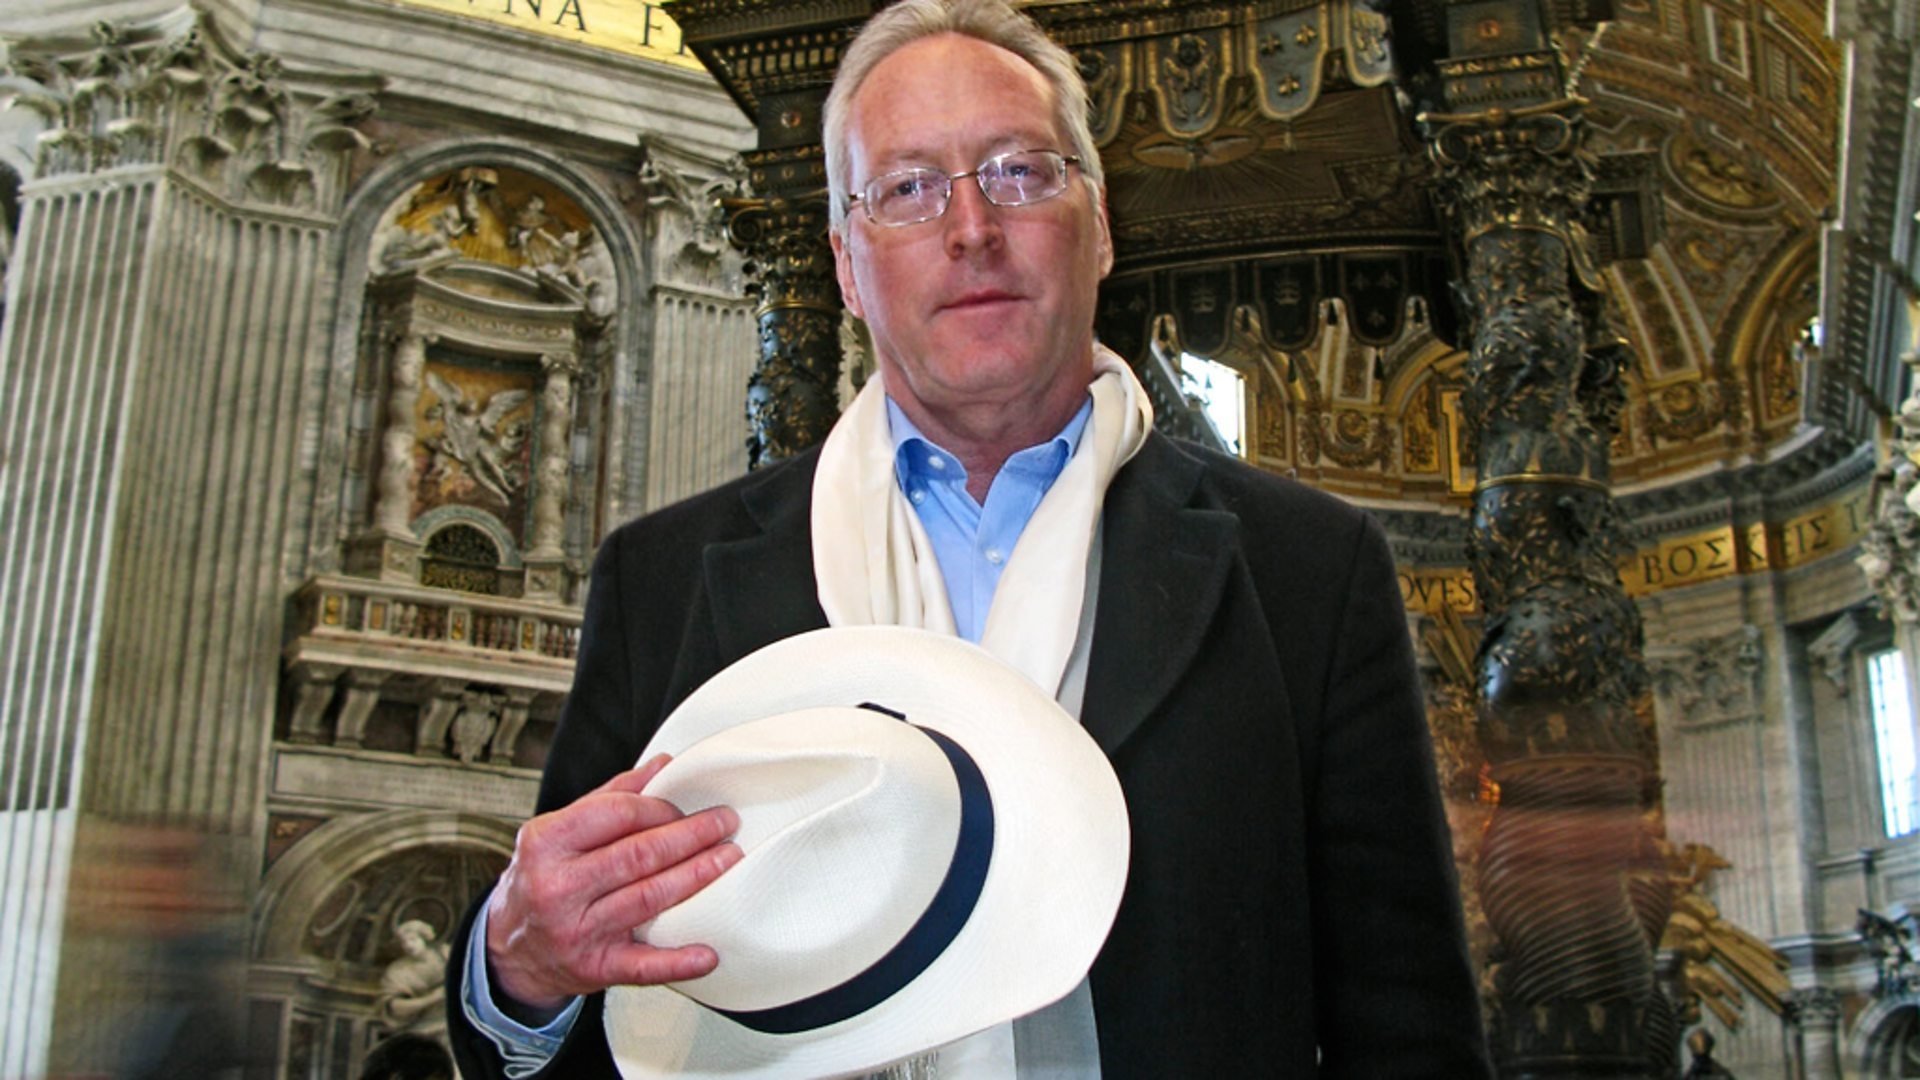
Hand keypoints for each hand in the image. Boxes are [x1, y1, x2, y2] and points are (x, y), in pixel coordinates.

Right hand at [485, 755, 741, 1014]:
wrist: (510, 951)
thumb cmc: (542, 880)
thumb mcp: (559, 833)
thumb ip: (610, 798)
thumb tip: (663, 765)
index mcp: (546, 843)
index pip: (616, 814)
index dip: (660, 808)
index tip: (687, 806)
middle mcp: (556, 887)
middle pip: (639, 854)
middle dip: (691, 836)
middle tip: (725, 823)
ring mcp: (575, 931)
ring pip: (648, 898)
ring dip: (696, 876)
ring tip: (728, 858)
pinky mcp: (593, 969)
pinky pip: (642, 966)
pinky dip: (678, 961)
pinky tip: (708, 953)